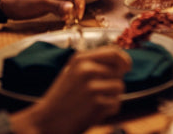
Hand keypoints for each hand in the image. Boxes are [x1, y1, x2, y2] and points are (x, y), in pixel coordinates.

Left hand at [0, 0, 85, 21]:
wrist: (7, 5)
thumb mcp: (40, 2)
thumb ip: (57, 5)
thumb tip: (72, 8)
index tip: (78, 10)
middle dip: (76, 5)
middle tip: (76, 17)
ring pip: (69, 2)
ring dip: (71, 10)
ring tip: (70, 19)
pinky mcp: (51, 3)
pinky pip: (63, 7)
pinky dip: (65, 13)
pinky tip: (64, 19)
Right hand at [11, 47, 131, 133]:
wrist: (45, 121)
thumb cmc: (61, 99)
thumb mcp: (72, 72)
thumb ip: (94, 64)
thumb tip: (123, 63)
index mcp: (80, 59)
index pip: (113, 51)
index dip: (124, 59)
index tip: (127, 67)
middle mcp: (87, 69)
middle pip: (119, 72)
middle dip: (113, 83)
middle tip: (96, 94)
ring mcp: (92, 86)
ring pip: (119, 88)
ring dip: (111, 97)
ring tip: (92, 103)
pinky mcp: (97, 104)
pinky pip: (116, 104)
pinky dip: (107, 111)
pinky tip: (92, 112)